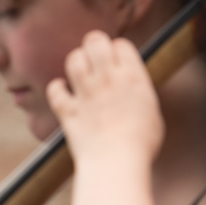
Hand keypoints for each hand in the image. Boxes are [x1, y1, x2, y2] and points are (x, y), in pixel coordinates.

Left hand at [47, 31, 163, 164]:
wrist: (116, 163)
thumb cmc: (140, 144)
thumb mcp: (151, 112)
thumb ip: (138, 93)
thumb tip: (131, 89)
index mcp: (133, 77)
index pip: (121, 44)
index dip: (118, 51)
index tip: (118, 63)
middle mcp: (108, 79)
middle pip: (95, 40)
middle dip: (93, 46)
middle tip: (95, 60)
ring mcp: (85, 93)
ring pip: (73, 59)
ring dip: (76, 63)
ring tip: (81, 75)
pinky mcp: (67, 110)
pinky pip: (54, 88)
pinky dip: (57, 89)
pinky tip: (63, 92)